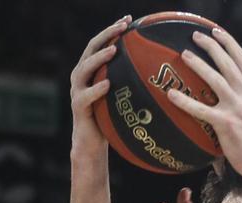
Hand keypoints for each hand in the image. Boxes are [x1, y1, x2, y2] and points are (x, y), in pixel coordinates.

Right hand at [69, 15, 130, 157]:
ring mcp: (77, 91)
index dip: (113, 30)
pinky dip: (96, 90)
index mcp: (92, 70)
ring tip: (114, 50)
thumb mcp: (124, 98)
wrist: (92, 144)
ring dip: (99, 58)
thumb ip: (133, 83)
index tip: (129, 20)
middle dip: (107, 35)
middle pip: (91, 48)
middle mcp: (81, 76)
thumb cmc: (112, 120)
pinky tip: (107, 84)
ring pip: (84, 68)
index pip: (101, 43)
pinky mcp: (78, 108)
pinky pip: (85, 96)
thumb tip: (163, 75)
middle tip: (122, 27)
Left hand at [166, 28, 241, 180]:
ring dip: (198, 65)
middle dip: (210, 46)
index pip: (241, 57)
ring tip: (185, 55)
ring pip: (215, 79)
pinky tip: (171, 94)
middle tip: (194, 37)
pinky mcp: (224, 123)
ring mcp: (236, 107)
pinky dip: (185, 102)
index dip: (227, 41)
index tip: (214, 31)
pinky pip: (201, 109)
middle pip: (227, 62)